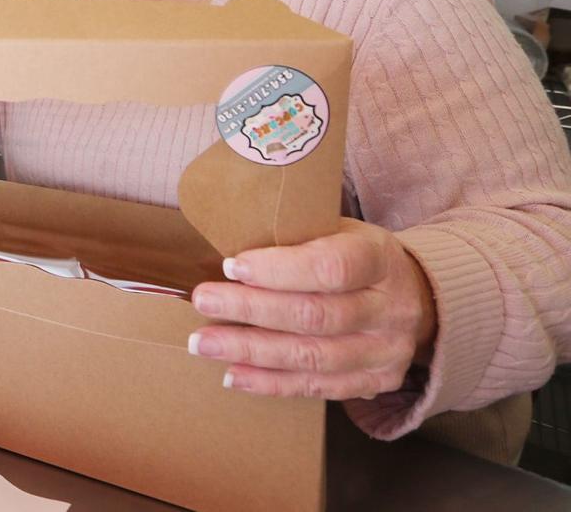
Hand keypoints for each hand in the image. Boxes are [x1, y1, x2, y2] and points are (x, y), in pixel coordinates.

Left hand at [188, 217, 435, 400]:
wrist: (413, 294)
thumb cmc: (352, 252)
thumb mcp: (334, 228)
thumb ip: (294, 237)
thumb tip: (227, 248)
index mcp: (378, 258)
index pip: (330, 267)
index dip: (279, 269)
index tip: (232, 266)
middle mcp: (390, 308)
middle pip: (315, 315)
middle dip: (251, 310)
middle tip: (203, 302)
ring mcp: (386, 351)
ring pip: (312, 356)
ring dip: (252, 351)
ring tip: (204, 343)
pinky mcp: (375, 381)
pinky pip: (316, 387)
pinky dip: (271, 382)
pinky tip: (233, 374)